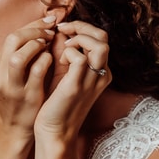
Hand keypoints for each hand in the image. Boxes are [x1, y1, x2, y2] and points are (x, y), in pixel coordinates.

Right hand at [0, 18, 55, 137]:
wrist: (15, 127)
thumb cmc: (19, 95)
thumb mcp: (12, 73)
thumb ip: (22, 52)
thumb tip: (42, 27)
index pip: (11, 35)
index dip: (32, 24)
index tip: (48, 20)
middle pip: (12, 40)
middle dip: (35, 30)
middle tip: (50, 30)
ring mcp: (12, 86)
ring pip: (19, 56)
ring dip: (37, 45)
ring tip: (48, 43)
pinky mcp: (27, 96)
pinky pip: (37, 71)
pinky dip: (46, 60)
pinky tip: (52, 58)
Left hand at [34, 20, 111, 138]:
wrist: (54, 132)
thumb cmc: (57, 103)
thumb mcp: (66, 74)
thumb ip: (67, 54)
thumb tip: (61, 32)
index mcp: (101, 72)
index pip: (101, 38)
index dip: (82, 27)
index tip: (63, 28)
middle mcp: (101, 75)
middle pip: (104, 38)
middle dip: (82, 27)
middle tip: (63, 29)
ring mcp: (92, 81)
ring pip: (99, 45)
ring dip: (78, 38)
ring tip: (63, 46)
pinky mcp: (77, 87)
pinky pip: (81, 59)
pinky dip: (69, 52)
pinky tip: (59, 59)